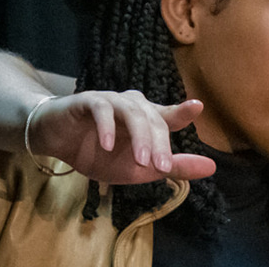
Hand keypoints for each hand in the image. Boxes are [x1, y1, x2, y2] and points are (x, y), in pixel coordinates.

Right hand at [27, 91, 213, 184]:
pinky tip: (107, 145)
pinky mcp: (86, 101)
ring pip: (131, 112)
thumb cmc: (99, 152)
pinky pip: (101, 109)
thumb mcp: (137, 168)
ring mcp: (110, 101)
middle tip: (162, 167)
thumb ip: (173, 167)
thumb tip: (211, 167)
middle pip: (152, 119)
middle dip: (159, 144)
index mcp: (146, 118)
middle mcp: (131, 105)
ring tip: (142, 161)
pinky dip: (106, 127)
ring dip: (139, 137)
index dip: (182, 111)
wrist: (57, 142)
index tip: (197, 106)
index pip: (168, 115)